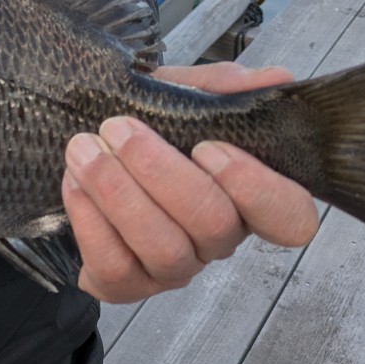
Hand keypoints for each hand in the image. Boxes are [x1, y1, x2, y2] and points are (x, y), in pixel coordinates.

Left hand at [63, 61, 319, 304]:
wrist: (83, 144)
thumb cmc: (144, 123)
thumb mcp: (180, 92)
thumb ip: (222, 87)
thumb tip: (274, 79)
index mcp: (246, 194)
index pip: (290, 217)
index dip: (257, 189)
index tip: (207, 146)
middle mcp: (217, 239)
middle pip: (214, 225)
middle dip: (160, 171)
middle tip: (117, 127)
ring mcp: (174, 268)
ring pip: (165, 250)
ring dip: (118, 193)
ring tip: (84, 148)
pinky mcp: (127, 284)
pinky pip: (117, 269)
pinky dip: (91, 223)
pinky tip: (74, 184)